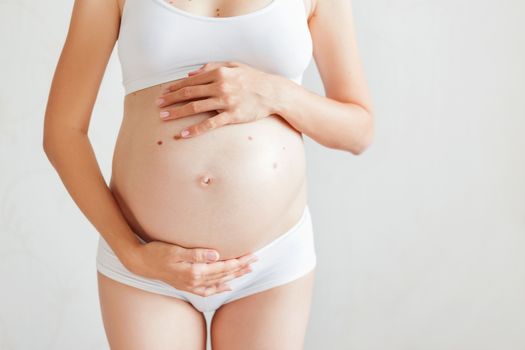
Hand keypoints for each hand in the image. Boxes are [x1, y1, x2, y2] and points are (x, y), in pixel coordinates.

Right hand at [125, 240, 258, 296]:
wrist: (140, 263)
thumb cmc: (157, 252)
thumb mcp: (175, 250)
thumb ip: (196, 253)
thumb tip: (216, 255)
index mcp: (194, 271)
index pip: (223, 267)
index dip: (238, 261)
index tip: (251, 255)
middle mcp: (195, 280)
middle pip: (224, 274)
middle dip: (241, 268)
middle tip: (256, 260)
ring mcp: (191, 285)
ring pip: (218, 281)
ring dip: (234, 276)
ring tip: (247, 271)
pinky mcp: (187, 285)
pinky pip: (207, 290)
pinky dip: (219, 288)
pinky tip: (227, 286)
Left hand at [156, 61, 279, 137]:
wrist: (273, 92)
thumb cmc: (253, 79)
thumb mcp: (234, 66)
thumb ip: (212, 67)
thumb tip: (191, 74)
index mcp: (219, 73)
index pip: (191, 81)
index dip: (175, 87)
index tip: (164, 93)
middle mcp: (220, 86)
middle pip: (189, 94)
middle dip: (170, 99)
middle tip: (157, 106)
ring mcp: (226, 102)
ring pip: (195, 107)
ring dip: (177, 113)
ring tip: (164, 117)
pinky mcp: (232, 116)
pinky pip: (210, 124)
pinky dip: (195, 129)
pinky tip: (184, 134)